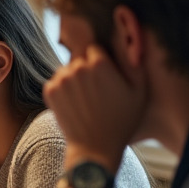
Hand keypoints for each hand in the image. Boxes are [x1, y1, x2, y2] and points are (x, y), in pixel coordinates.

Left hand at [44, 44, 144, 173]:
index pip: (96, 48)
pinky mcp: (49, 91)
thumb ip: (132, 60)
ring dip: (74, 79)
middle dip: (87, 70)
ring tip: (86, 100)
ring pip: (67, 69)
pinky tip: (75, 104)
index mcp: (99, 62)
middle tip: (97, 92)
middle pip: (80, 58)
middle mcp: (77, 67)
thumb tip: (125, 40)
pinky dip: (63, 90)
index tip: (106, 77)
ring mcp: (60, 79)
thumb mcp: (139, 90)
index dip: (102, 62)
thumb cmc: (122, 121)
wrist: (95, 148)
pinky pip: (56, 81)